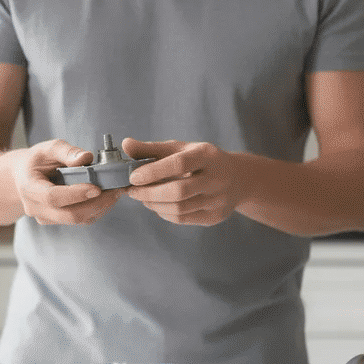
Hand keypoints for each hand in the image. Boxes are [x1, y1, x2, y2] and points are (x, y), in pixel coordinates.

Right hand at [12, 139, 124, 224]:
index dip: (76, 194)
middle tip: (116, 190)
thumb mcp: (48, 148)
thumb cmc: (37, 161)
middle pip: (69, 214)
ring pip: (77, 220)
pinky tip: (107, 197)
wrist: (24, 176)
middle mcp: (36, 208)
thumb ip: (67, 152)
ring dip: (100, 207)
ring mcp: (47, 218)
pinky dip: (97, 209)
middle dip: (96, 203)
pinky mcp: (58, 221)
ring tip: (116, 191)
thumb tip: (87, 158)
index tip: (97, 187)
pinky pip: (80, 220)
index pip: (52, 197)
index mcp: (29, 189)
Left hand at [122, 138, 248, 225]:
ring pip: (179, 209)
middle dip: (149, 193)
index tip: (132, 177)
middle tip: (131, 191)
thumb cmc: (201, 161)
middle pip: (179, 191)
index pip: (179, 163)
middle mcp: (217, 178)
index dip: (153, 171)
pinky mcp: (215, 217)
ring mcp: (218, 200)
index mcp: (207, 155)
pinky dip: (164, 213)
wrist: (238, 179)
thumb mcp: (181, 149)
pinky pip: (183, 219)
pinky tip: (156, 205)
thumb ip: (152, 148)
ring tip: (141, 198)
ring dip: (154, 205)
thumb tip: (125, 145)